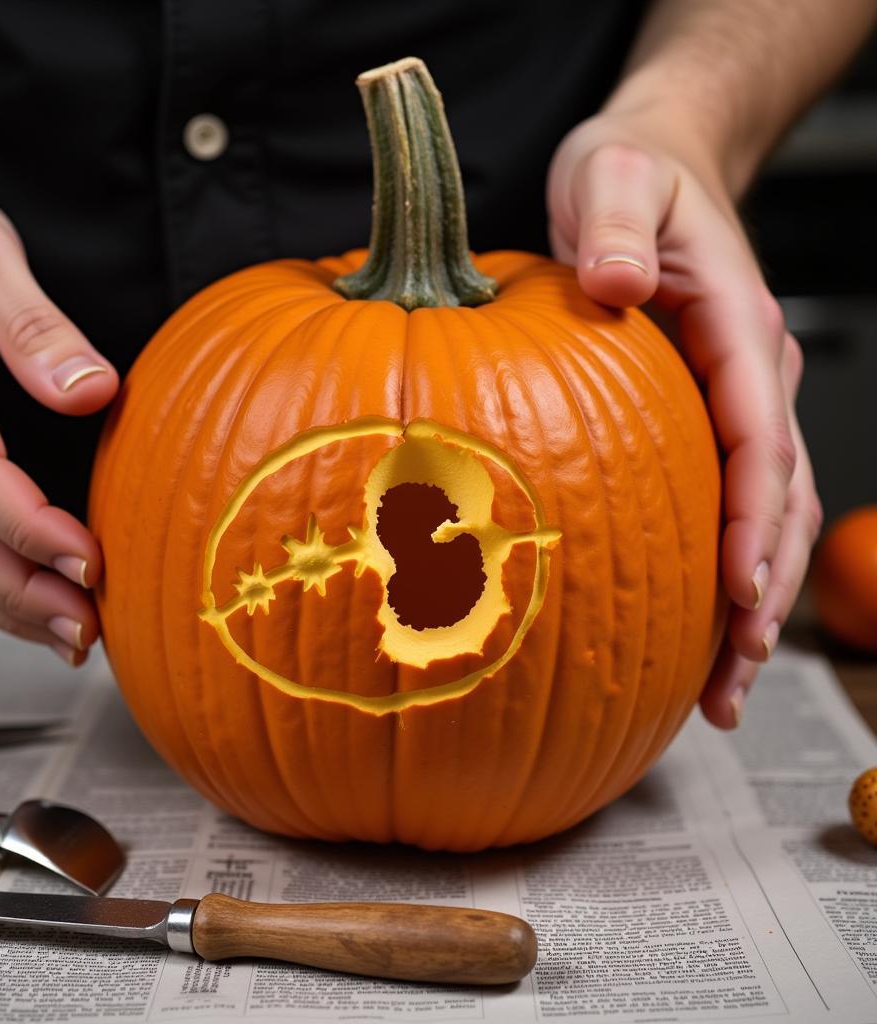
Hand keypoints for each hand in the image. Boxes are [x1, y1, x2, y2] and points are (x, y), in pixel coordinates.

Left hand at [547, 112, 822, 728]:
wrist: (648, 174)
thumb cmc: (629, 180)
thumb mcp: (614, 179)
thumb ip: (616, 225)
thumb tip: (614, 284)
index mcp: (735, 325)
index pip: (758, 432)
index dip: (754, 514)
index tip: (740, 587)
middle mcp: (750, 373)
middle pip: (777, 496)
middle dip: (762, 589)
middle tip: (733, 676)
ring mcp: (734, 402)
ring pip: (763, 516)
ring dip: (750, 602)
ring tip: (723, 689)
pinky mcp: (703, 421)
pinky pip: (722, 503)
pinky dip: (718, 571)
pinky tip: (694, 629)